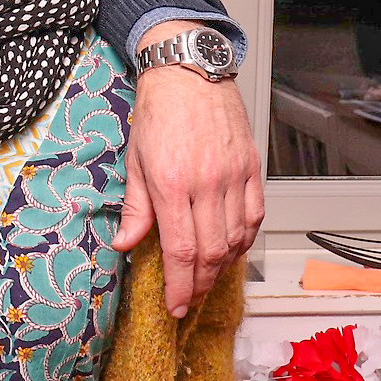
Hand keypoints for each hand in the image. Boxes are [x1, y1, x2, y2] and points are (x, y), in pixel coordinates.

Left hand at [115, 25, 264, 316]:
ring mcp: (234, 176)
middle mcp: (207, 183)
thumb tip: (126, 245)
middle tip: (188, 301)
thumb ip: (135, 208)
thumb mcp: (134, 160)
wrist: (189, 72)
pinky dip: (244, 240)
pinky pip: (254, 216)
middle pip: (211, 253)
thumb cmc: (159, 113)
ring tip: (206, 278)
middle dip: (199, 285)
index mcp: (172, 184)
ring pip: (236, 239)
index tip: (175, 307)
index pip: (181, 250)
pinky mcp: (251, 167)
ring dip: (222, 266)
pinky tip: (231, 249)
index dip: (180, 286)